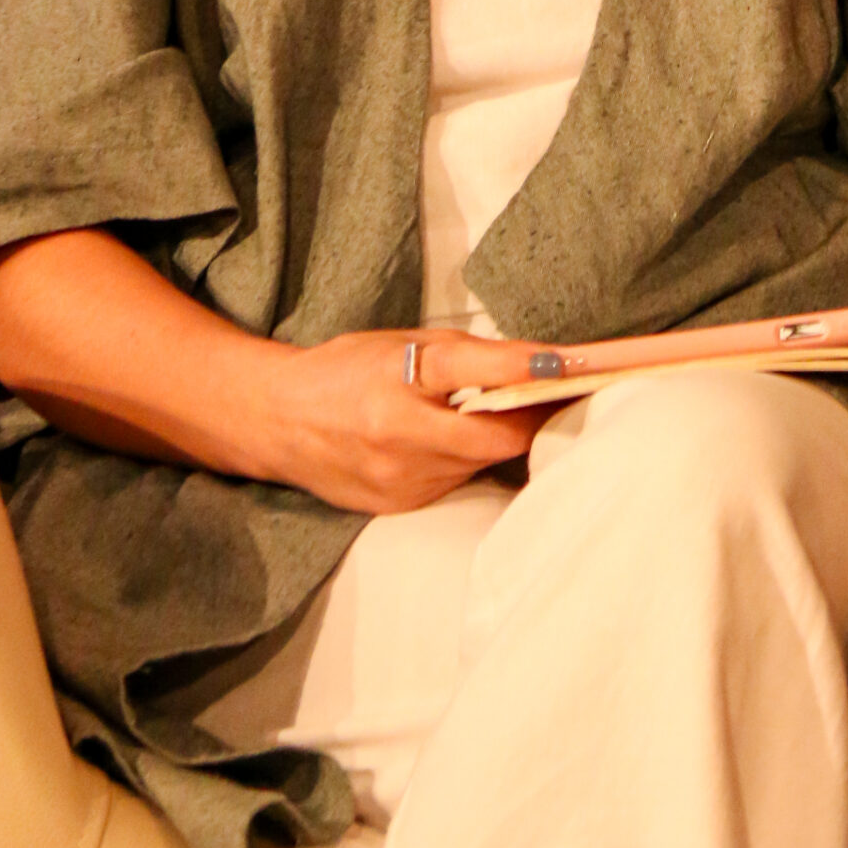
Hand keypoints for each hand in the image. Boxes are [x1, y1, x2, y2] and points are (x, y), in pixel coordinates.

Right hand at [263, 327, 556, 514]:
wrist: (277, 421)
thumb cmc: (346, 369)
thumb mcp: (403, 343)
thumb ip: (466, 355)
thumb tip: (535, 361)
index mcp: (398, 381)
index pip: (475, 369)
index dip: (527, 367)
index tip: (570, 363)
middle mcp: (399, 436)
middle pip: (497, 437)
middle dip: (535, 417)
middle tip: (564, 396)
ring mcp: (400, 479)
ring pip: (481, 462)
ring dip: (503, 439)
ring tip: (521, 413)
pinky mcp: (399, 505)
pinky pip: (457, 482)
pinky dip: (471, 460)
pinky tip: (469, 440)